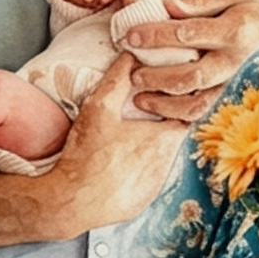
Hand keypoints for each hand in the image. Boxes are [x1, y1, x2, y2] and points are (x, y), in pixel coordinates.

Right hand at [44, 52, 189, 228]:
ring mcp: (155, 186)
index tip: (160, 95)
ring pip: (159, 160)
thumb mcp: (99, 109)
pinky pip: (145, 182)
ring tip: (125, 142)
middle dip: (159, 125)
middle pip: (172, 138)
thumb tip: (130, 55)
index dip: (174, 101)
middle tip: (138, 116)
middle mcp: (167, 164)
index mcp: (164, 139)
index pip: (187, 113)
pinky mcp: (141, 202)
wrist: (71, 203)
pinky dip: (136, 172)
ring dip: (147, 149)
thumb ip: (118, 78)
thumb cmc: (86, 156)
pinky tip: (117, 165)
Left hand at [124, 0, 258, 120]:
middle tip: (132, 74)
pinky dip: (183, 117)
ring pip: (197, 103)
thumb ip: (201, 3)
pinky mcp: (239, 102)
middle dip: (155, 76)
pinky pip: (208, 116)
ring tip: (140, 98)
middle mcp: (237, 61)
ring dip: (165, 103)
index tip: (130, 36)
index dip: (154, 36)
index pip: (185, 34)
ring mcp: (238, 86)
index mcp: (235, 30)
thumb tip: (167, 6)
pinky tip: (163, 111)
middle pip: (189, 74)